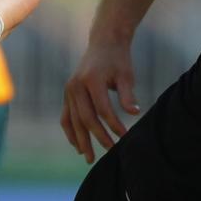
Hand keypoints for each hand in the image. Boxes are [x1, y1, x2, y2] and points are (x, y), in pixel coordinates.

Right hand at [61, 37, 140, 163]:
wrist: (104, 43)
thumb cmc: (118, 60)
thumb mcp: (126, 75)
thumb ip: (128, 95)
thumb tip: (135, 113)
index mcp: (91, 80)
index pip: (103, 109)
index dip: (114, 125)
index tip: (125, 137)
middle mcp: (75, 86)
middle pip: (85, 118)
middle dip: (97, 137)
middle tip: (110, 152)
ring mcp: (68, 90)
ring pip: (73, 120)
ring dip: (81, 140)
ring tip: (89, 157)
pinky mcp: (67, 94)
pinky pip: (66, 116)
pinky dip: (70, 131)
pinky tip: (77, 145)